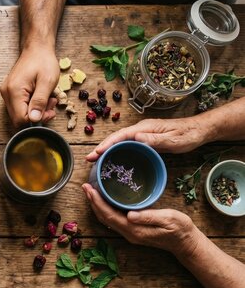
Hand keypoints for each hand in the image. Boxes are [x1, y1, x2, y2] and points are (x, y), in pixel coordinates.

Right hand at [0, 47, 58, 126]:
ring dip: (34, 112)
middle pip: (18, 119)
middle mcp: (6, 93)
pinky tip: (39, 98)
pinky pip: (18, 107)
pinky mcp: (9, 92)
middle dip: (36, 116)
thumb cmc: (43, 61)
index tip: (50, 111)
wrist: (36, 49)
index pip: (20, 119)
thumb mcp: (47, 82)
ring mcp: (6, 93)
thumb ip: (40, 101)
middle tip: (50, 105)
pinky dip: (30, 107)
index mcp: (14, 91)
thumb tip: (34, 119)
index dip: (36, 120)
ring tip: (47, 99)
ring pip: (18, 114)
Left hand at [82, 183, 201, 256]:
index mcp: (135, 230)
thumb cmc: (180, 229)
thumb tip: (130, 215)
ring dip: (97, 205)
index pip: (110, 215)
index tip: (89, 189)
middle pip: (104, 217)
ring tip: (90, 191)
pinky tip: (103, 200)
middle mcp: (129, 233)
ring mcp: (130, 233)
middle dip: (92, 202)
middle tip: (85, 186)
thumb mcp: (169, 220)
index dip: (97, 202)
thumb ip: (149, 217)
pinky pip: (113, 219)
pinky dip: (105, 208)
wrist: (186, 243)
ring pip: (107, 219)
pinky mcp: (132, 230)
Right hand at [85, 118, 206, 161]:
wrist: (199, 130)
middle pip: (116, 137)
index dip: (107, 144)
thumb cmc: (188, 134)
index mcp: (144, 127)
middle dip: (101, 147)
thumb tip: (136, 138)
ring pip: (119, 141)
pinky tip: (112, 158)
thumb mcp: (174, 139)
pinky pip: (126, 144)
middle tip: (88, 159)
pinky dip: (115, 150)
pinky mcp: (144, 138)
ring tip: (95, 160)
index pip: (121, 135)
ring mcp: (142, 133)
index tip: (97, 152)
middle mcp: (140, 129)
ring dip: (106, 149)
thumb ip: (155, 139)